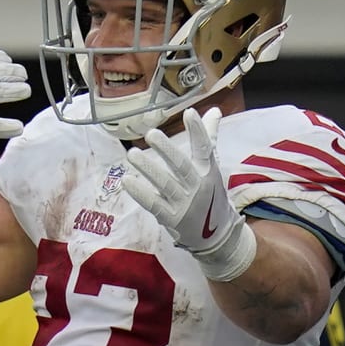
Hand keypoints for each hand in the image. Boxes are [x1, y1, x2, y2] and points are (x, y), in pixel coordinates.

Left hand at [118, 106, 256, 280]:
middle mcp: (198, 186)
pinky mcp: (172, 218)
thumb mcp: (212, 167)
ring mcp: (184, 204)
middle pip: (181, 166)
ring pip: (165, 184)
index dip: (198, 131)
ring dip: (148, 169)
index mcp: (208, 171)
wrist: (216, 235)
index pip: (204, 148)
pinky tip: (127, 181)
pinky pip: (154, 204)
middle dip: (166, 150)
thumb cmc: (210, 194)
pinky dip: (141, 193)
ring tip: (132, 154)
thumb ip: (209, 138)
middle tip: (151, 134)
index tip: (189, 113)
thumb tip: (213, 110)